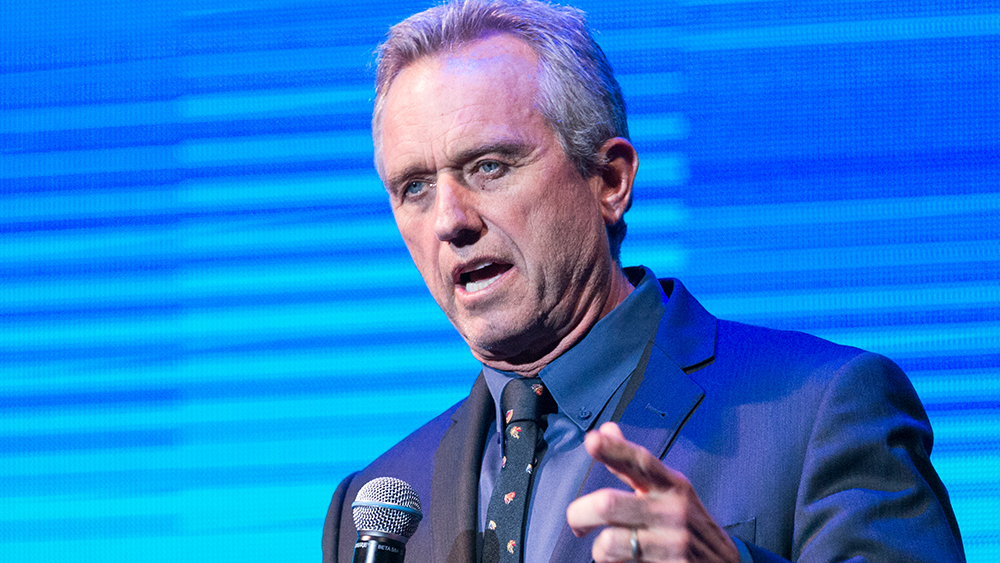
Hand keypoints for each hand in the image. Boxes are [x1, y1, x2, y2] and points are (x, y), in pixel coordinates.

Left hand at [566, 422, 739, 562]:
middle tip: (577, 521)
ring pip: (610, 541)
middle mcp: (672, 511)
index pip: (641, 461)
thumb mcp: (669, 489)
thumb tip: (607, 430)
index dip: (615, 449)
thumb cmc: (690, 524)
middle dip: (579, 514)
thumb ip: (633, 464)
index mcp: (671, 485)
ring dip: (599, 549)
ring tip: (606, 548)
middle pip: (609, 504)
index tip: (593, 440)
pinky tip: (623, 562)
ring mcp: (672, 542)